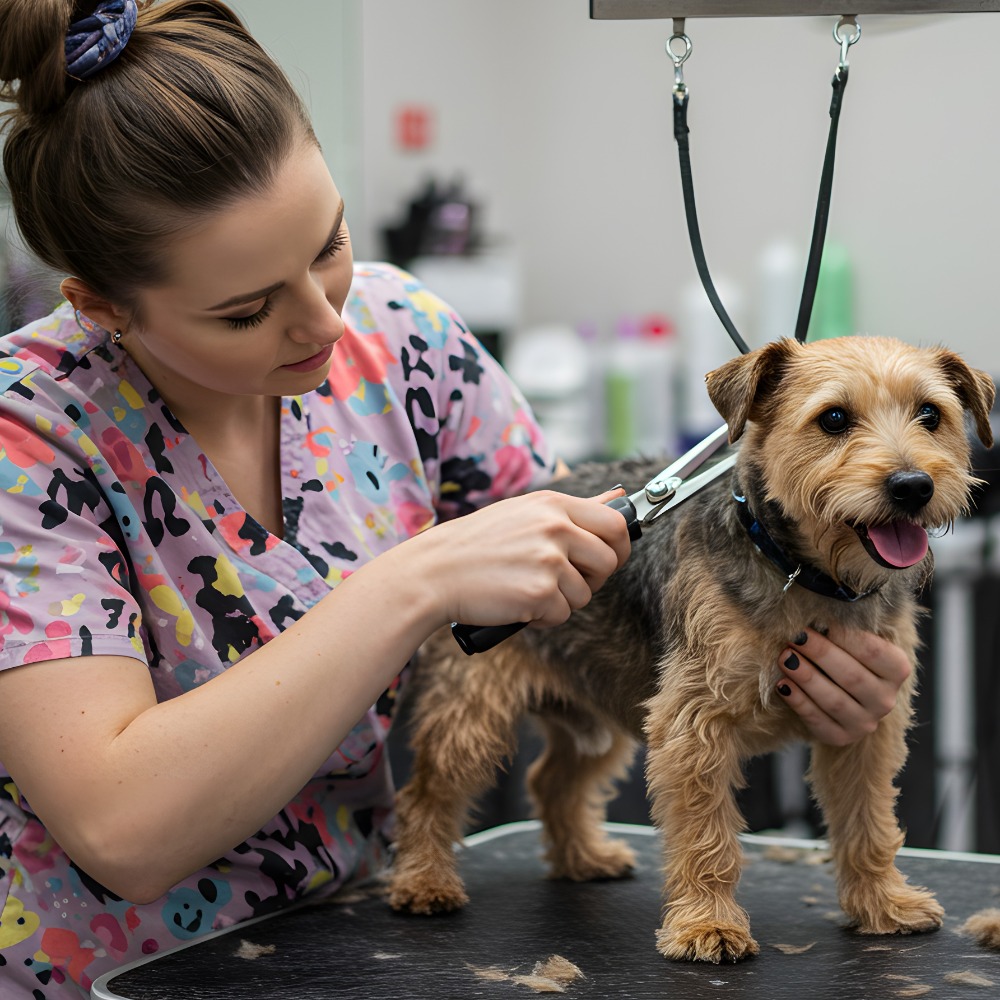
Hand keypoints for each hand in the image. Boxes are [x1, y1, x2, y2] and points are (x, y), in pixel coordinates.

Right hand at [405, 487, 631, 630]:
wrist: (434, 571)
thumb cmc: (477, 544)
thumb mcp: (525, 513)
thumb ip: (572, 511)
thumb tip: (618, 498)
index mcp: (554, 505)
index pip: (614, 523)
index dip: (617, 546)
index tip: (605, 559)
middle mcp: (555, 527)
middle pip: (609, 561)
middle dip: (593, 578)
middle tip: (564, 581)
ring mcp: (549, 560)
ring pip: (585, 593)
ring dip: (561, 600)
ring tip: (527, 588)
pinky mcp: (539, 593)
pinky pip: (562, 614)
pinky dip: (543, 617)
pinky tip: (517, 603)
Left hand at [774, 626, 911, 745]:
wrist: (845, 695)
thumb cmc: (847, 655)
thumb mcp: (856, 639)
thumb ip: (849, 627)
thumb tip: (822, 602)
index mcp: (896, 670)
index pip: (874, 652)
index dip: (847, 636)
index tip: (822, 621)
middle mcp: (885, 699)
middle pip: (852, 676)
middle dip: (821, 654)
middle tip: (796, 636)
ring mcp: (864, 722)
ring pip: (833, 700)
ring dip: (806, 677)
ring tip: (785, 657)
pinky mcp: (840, 737)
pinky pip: (817, 720)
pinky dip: (798, 701)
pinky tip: (783, 684)